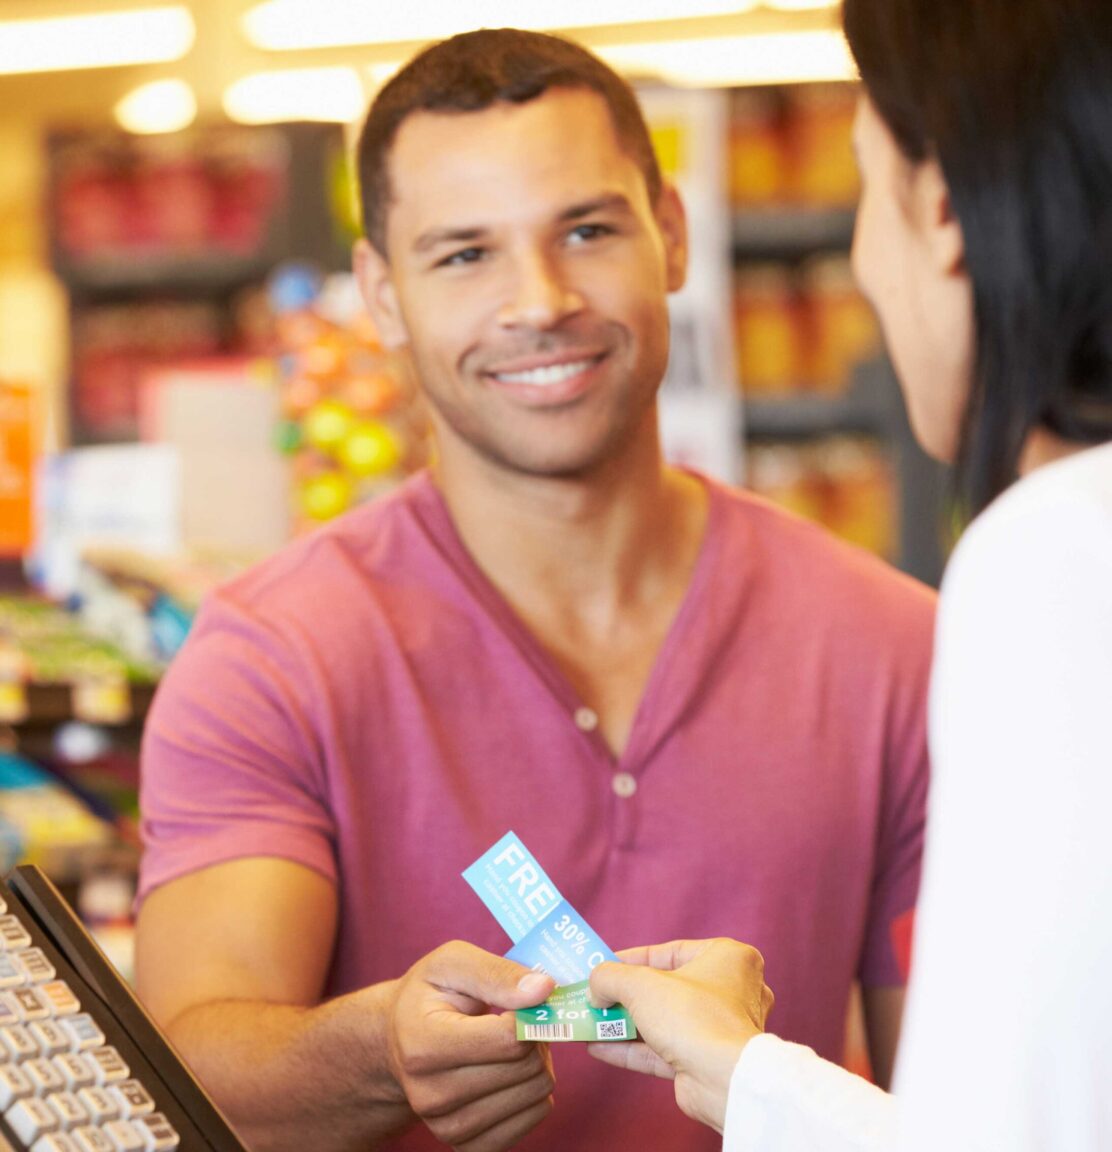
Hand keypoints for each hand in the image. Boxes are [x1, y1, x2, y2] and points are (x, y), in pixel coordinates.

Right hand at [385, 941, 556, 1150]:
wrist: (398, 1040)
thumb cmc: (429, 995)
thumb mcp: (452, 962)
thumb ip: (497, 973)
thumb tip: (544, 989)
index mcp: (422, 1045)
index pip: (508, 1039)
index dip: (528, 1012)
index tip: (520, 999)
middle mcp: (430, 1095)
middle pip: (525, 1068)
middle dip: (535, 1036)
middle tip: (518, 1018)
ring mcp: (448, 1127)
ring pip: (536, 1094)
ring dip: (537, 1063)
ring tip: (513, 1043)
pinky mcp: (468, 1145)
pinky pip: (534, 1119)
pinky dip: (535, 1092)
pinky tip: (514, 1072)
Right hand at [587, 938, 773, 1134]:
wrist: (725, 1081)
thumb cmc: (692, 1016)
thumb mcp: (641, 985)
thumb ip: (610, 977)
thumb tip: (595, 987)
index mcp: (727, 958)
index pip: (671, 952)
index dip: (633, 958)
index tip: (605, 965)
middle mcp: (729, 990)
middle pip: (666, 988)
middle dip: (626, 995)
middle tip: (597, 996)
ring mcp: (718, 1029)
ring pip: (663, 1021)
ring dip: (625, 1023)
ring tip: (591, 1021)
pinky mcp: (705, 1062)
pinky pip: (663, 1049)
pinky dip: (632, 1048)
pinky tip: (598, 1047)